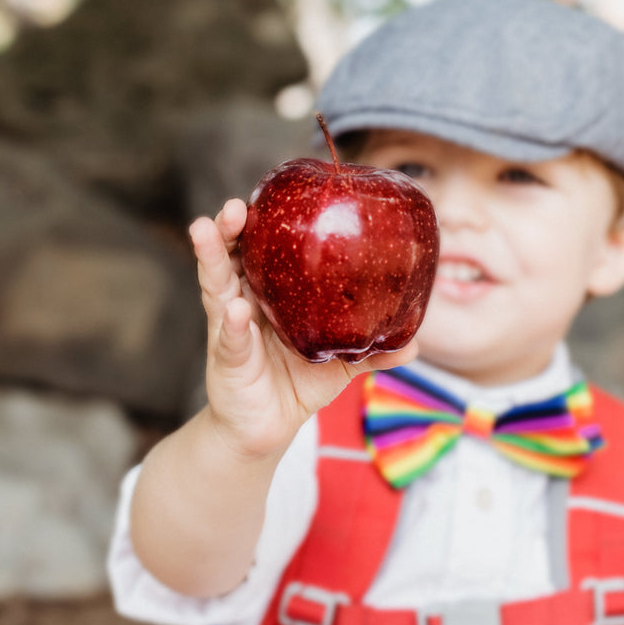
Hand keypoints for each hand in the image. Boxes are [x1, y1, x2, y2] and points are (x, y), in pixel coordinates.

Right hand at [190, 198, 417, 460]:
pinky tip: (237, 310)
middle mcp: (242, 302)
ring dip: (212, 256)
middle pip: (230, 256)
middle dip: (229, 228)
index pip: (260, 249)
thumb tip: (416, 343)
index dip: (261, 222)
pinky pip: (230, 338)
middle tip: (236, 205)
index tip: (268, 195)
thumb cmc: (299, 384)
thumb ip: (374, 351)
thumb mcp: (341, 364)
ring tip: (208, 228)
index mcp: (268, 293)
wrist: (267, 429)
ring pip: (216, 285)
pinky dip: (234, 324)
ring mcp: (230, 328)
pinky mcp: (228, 360)